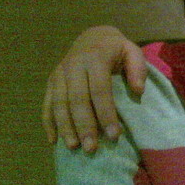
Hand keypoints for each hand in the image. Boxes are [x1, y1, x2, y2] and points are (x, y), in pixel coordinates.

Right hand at [42, 26, 146, 151]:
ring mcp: (59, 73)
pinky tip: (53, 140)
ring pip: (59, 103)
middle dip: (84, 125)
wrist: (92, 37)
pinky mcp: (51, 80)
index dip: (106, 113)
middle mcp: (73, 65)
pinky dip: (48, 122)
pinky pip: (46, 103)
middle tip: (91, 148)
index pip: (100, 90)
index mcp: (95, 58)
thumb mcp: (132, 51)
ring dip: (65, 127)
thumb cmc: (117, 50)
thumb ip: (138, 69)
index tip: (114, 135)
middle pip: (77, 99)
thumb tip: (138, 91)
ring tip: (73, 147)